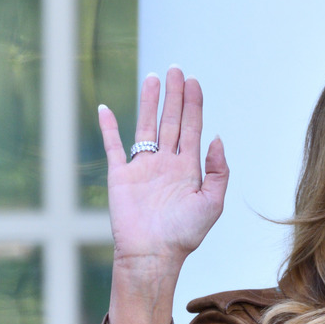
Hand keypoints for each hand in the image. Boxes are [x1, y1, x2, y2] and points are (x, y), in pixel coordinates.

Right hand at [100, 67, 228, 323]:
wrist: (154, 254)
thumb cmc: (185, 234)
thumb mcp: (213, 202)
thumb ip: (218, 170)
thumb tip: (216, 138)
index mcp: (189, 168)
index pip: (192, 128)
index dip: (194, 104)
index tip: (194, 82)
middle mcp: (167, 163)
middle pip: (171, 120)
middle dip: (174, 95)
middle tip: (176, 69)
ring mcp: (143, 167)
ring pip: (146, 126)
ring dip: (149, 102)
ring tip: (152, 78)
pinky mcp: (121, 175)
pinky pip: (114, 146)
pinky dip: (109, 128)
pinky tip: (106, 109)